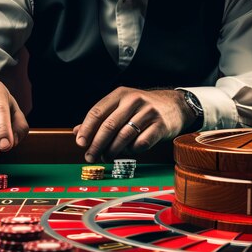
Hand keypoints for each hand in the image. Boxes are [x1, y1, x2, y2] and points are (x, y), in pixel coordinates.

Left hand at [73, 87, 196, 162]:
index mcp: (121, 94)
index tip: (80, 143)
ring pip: (124, 136)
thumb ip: (100, 118)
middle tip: (90, 157)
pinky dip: (132, 150)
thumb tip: (76, 132)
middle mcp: (134, 100)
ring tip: (107, 157)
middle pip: (109, 126)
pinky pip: (142, 143)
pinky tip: (129, 151)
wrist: (175, 105)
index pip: (98, 111)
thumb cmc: (142, 108)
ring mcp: (149, 112)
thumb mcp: (121, 106)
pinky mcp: (161, 125)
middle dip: (97, 144)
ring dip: (112, 150)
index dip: (86, 129)